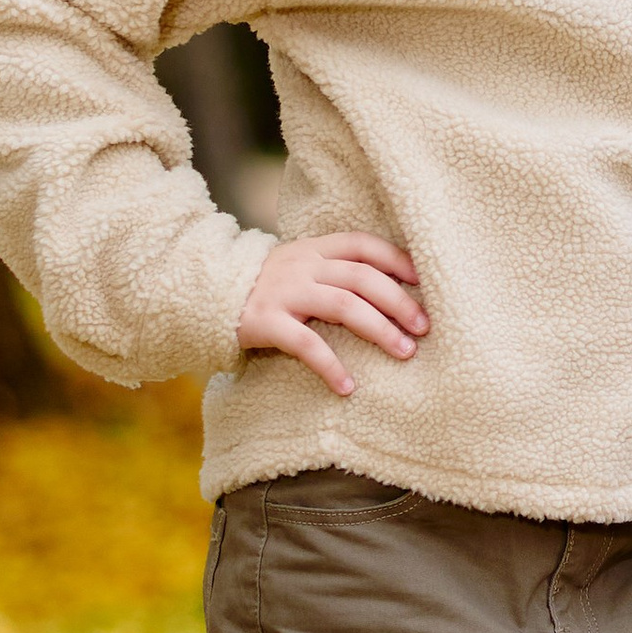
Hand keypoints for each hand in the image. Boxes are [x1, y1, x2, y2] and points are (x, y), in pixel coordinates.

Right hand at [237, 234, 428, 397]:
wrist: (206, 295)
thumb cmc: (265, 287)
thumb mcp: (299, 267)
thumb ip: (333, 270)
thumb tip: (390, 289)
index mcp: (314, 249)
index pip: (363, 245)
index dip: (397, 259)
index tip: (426, 280)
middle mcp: (302, 266)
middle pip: (362, 277)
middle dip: (399, 301)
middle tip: (425, 327)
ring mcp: (284, 292)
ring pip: (344, 306)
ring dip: (380, 330)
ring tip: (405, 352)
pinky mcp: (266, 322)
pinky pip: (306, 345)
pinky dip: (331, 367)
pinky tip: (348, 387)